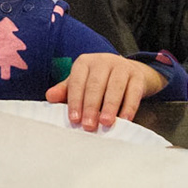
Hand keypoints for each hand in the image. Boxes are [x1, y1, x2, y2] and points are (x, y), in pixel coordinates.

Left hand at [46, 55, 164, 130]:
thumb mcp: (80, 82)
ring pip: (115, 87)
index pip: (77, 82)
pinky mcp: (137, 75)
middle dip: (91, 106)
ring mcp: (121, 66)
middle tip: (88, 125)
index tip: (74, 119)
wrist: (127, 71)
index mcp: (84, 62)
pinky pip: (133, 91)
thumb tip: (49, 97)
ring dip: (110, 106)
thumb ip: (65, 91)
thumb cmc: (98, 81)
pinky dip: (129, 106)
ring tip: (105, 122)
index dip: (75, 101)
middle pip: (95, 85)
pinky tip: (125, 119)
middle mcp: (102, 61)